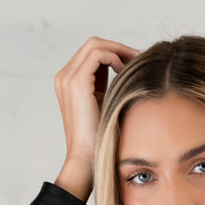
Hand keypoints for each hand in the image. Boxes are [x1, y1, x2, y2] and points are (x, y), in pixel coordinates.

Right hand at [54, 36, 139, 185]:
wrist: (86, 159)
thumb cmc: (98, 139)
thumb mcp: (103, 105)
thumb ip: (107, 86)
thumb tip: (127, 69)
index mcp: (68, 82)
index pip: (92, 53)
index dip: (114, 52)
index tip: (135, 61)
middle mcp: (64, 76)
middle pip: (93, 44)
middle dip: (119, 47)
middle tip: (140, 57)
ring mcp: (67, 78)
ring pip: (95, 44)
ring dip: (119, 50)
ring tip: (136, 61)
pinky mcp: (76, 82)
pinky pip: (98, 54)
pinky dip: (115, 57)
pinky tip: (125, 72)